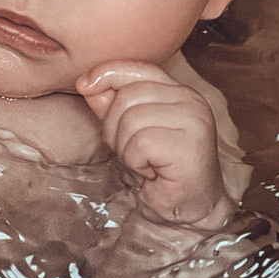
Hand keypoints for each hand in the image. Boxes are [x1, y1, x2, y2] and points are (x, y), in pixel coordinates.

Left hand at [78, 61, 234, 229]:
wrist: (189, 209)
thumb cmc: (161, 172)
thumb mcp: (128, 133)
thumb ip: (111, 106)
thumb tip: (88, 82)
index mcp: (178, 92)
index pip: (137, 67)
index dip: (106, 73)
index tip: (85, 86)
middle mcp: (190, 100)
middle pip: (127, 96)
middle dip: (114, 128)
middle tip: (131, 153)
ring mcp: (193, 121)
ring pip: (131, 120)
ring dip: (126, 149)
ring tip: (144, 163)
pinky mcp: (189, 145)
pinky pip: (140, 144)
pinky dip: (136, 163)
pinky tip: (152, 173)